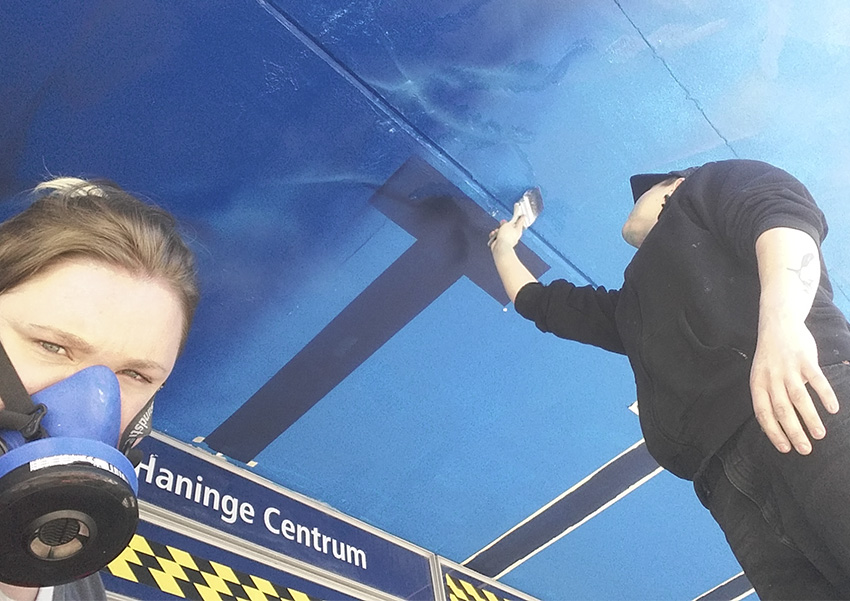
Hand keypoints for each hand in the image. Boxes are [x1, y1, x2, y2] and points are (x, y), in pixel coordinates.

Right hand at [488, 202, 525, 250]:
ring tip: (497, 231)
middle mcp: (514, 235)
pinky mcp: (502, 242)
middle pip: (510, 227)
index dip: (521, 217)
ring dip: (498, 230)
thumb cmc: (506, 237)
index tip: (523, 214)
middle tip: (503, 222)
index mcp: (518, 230)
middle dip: (505, 224)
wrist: (500, 247)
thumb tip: (504, 222)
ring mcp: (508, 239)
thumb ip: (506, 222)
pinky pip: (498, 236)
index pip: (521, 222)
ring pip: (503, 231)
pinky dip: (495, 235)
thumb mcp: (506, 225)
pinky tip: (494, 235)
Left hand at [750, 316, 838, 453]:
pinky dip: (825, 395)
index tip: (785, 448)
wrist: (778, 325)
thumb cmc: (770, 357)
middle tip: (805, 449)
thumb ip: (768, 397)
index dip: (773, 432)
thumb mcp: (761, 376)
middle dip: (793, 432)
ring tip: (819, 435)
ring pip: (799, 398)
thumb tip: (773, 426)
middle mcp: (771, 378)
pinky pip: (816, 380)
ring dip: (810, 418)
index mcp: (758, 384)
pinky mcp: (804, 359)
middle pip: (781, 409)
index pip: (763, 413)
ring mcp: (788, 368)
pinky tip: (833, 409)